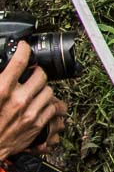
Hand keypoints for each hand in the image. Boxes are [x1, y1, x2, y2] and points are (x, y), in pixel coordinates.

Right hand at [0, 44, 66, 158]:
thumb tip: (2, 67)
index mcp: (1, 90)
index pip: (19, 61)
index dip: (23, 50)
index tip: (24, 47)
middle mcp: (18, 100)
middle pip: (40, 75)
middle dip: (36, 72)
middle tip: (31, 73)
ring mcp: (30, 112)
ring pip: (48, 90)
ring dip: (42, 88)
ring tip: (35, 90)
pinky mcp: (37, 124)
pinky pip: (52, 107)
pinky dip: (47, 104)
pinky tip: (39, 104)